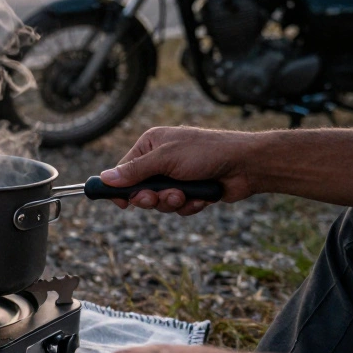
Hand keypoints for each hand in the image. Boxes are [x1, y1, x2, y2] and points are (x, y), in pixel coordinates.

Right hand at [99, 126, 258, 214]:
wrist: (247, 165)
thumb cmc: (207, 153)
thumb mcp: (165, 159)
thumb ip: (135, 171)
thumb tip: (105, 178)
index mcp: (151, 145)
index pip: (124, 170)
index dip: (120, 188)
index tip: (120, 202)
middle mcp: (161, 161)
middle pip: (140, 190)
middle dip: (151, 197)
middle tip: (156, 197)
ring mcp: (177, 177)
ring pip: (159, 202)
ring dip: (171, 202)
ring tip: (185, 195)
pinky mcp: (191, 192)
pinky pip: (178, 208)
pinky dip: (188, 206)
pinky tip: (200, 198)